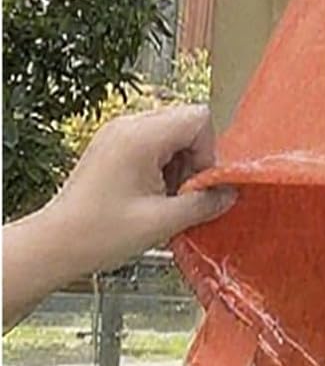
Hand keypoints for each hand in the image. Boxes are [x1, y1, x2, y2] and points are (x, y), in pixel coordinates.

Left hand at [4, 105, 236, 328]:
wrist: (52, 246)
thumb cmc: (99, 234)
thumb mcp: (162, 222)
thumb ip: (204, 203)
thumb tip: (230, 194)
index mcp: (141, 137)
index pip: (199, 119)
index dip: (208, 152)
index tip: (197, 185)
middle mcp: (128, 126)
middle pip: (186, 122)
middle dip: (195, 157)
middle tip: (181, 193)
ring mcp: (116, 133)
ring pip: (171, 132)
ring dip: (178, 162)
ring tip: (164, 196)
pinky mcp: (110, 146)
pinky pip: (152, 142)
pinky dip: (161, 164)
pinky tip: (150, 193)